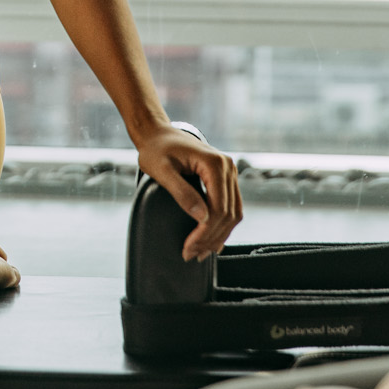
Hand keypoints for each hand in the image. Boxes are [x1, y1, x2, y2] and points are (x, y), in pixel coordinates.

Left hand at [135, 123, 242, 260]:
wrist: (157, 133)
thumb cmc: (155, 150)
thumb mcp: (161, 171)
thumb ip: (181, 193)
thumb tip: (202, 217)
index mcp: (214, 163)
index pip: (218, 208)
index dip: (204, 233)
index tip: (188, 248)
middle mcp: (228, 167)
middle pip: (229, 213)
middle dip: (211, 238)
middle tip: (192, 255)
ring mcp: (229, 172)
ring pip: (234, 213)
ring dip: (219, 235)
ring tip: (200, 252)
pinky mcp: (225, 178)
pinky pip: (230, 206)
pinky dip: (222, 225)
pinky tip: (212, 240)